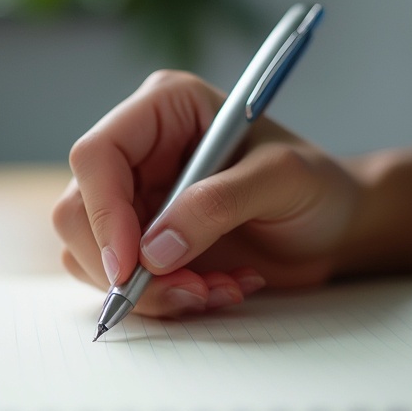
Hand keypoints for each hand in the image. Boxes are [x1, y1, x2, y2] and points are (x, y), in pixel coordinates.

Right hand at [52, 70, 362, 317]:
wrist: (334, 228)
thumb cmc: (316, 187)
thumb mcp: (282, 181)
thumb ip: (218, 205)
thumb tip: (152, 251)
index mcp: (162, 111)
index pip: (96, 156)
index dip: (102, 212)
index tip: (130, 266)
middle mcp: (136, 152)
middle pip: (78, 211)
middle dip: (124, 266)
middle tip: (186, 292)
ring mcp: (132, 200)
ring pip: (90, 254)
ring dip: (150, 290)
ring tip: (215, 289)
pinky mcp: (138, 242)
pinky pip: (119, 282)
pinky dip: (163, 300)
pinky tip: (214, 289)